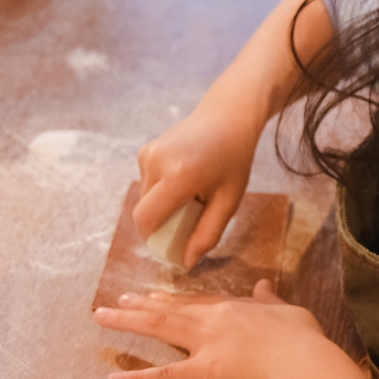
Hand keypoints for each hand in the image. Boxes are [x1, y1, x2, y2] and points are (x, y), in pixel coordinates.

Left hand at [95, 280, 329, 378]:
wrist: (305, 365)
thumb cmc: (302, 341)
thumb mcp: (288, 312)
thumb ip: (271, 300)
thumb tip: (264, 286)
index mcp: (233, 307)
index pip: (195, 301)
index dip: (171, 299)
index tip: (153, 296)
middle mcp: (213, 320)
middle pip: (170, 309)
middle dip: (140, 305)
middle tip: (117, 302)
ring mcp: (207, 344)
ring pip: (160, 329)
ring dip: (128, 323)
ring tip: (102, 318)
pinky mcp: (207, 371)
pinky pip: (166, 376)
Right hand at [132, 102, 264, 267]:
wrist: (227, 116)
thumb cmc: (234, 159)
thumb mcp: (229, 200)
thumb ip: (208, 233)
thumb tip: (187, 262)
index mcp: (178, 175)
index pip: (146, 219)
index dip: (154, 238)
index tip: (173, 244)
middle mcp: (156, 162)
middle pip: (144, 211)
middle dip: (162, 223)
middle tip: (189, 219)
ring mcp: (147, 154)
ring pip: (144, 198)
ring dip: (162, 206)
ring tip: (191, 195)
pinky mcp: (145, 151)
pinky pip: (147, 184)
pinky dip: (161, 191)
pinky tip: (184, 179)